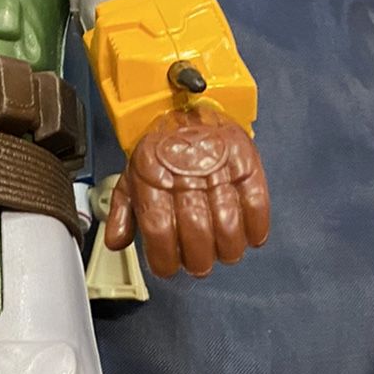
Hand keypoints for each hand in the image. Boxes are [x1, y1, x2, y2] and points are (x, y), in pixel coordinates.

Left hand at [105, 105, 269, 279]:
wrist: (185, 105)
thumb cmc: (160, 148)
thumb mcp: (132, 176)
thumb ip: (124, 212)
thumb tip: (116, 241)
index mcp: (152, 177)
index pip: (159, 228)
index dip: (165, 257)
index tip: (169, 268)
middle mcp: (184, 173)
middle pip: (195, 230)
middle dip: (199, 260)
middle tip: (199, 266)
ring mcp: (217, 167)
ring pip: (227, 222)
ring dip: (228, 249)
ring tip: (224, 254)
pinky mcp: (245, 161)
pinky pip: (256, 200)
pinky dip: (257, 226)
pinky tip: (251, 237)